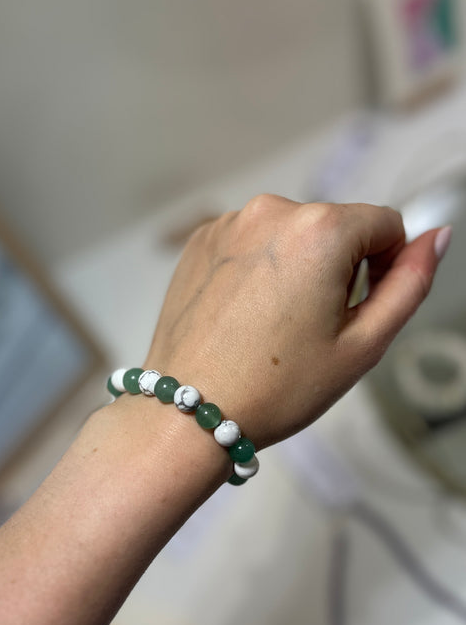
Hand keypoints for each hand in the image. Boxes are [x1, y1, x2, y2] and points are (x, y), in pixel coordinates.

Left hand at [146, 194, 444, 448]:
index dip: (384, 268)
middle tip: (311, 328)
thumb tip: (436, 238)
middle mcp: (271, 211)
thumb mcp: (362, 345)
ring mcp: (229, 223)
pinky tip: (245, 316)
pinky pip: (251, 243)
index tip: (356, 308)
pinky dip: (258, 270)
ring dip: (296, 269)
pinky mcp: (201, 241)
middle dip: (337, 270)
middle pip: (336, 227)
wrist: (188, 412)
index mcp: (319, 230)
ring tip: (274, 326)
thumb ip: (410, 284)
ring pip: (291, 235)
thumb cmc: (274, 388)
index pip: (385, 223)